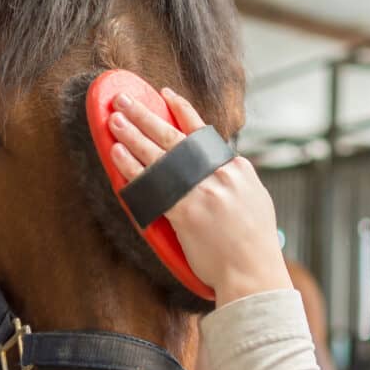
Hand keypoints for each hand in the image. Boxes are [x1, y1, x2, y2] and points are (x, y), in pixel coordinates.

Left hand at [108, 88, 292, 305]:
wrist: (252, 274)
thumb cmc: (254, 245)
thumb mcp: (255, 201)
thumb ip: (235, 181)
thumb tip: (225, 167)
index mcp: (237, 169)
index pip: (203, 132)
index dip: (182, 111)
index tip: (165, 95)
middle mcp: (219, 174)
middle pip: (175, 136)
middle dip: (146, 114)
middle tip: (124, 99)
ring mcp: (202, 191)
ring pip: (160, 154)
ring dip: (133, 133)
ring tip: (114, 119)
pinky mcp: (185, 212)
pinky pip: (152, 183)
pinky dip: (132, 166)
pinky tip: (117, 153)